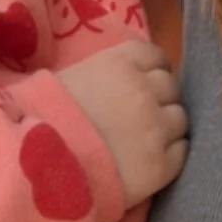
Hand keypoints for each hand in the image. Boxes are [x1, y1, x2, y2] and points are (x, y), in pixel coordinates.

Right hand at [56, 38, 187, 208]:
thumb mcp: (72, 77)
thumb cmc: (44, 117)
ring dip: (167, 127)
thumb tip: (117, 79)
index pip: (156, 56)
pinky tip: (151, 160)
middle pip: (170, 87)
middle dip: (160, 99)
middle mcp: (144, 89)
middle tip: (141, 117)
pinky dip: (171, 153)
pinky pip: (181, 151)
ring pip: (180, 119)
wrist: (40, 164)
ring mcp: (156, 128)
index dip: (153, 71)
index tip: (146, 84)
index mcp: (121, 63)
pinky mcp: (161, 165)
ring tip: (146, 141)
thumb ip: (105, 73)